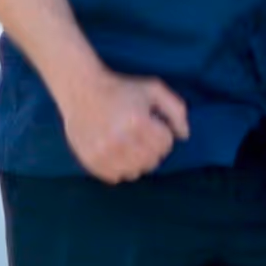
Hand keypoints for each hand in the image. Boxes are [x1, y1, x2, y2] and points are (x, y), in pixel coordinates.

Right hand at [60, 64, 190, 182]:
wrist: (81, 90)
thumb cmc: (121, 88)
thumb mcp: (153, 89)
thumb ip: (176, 110)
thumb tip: (184, 136)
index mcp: (137, 122)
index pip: (165, 144)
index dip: (162, 133)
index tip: (151, 123)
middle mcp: (120, 141)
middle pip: (152, 161)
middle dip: (152, 148)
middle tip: (140, 134)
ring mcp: (104, 154)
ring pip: (136, 172)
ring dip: (137, 160)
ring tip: (129, 144)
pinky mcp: (92, 162)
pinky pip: (117, 177)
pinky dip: (120, 168)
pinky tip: (116, 152)